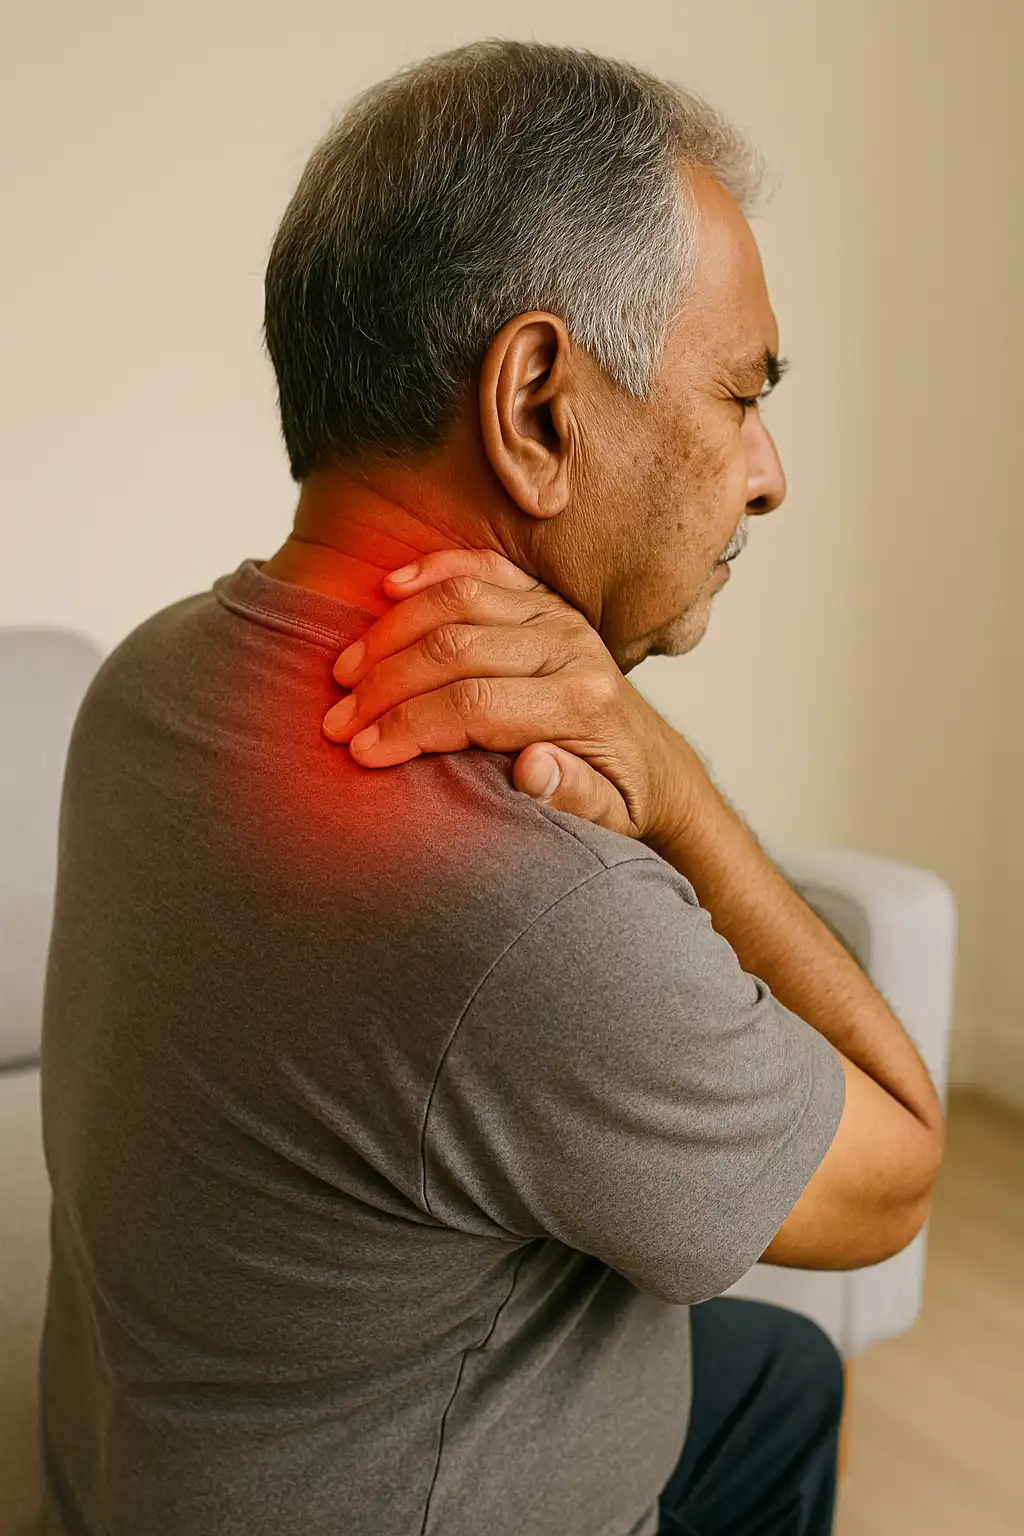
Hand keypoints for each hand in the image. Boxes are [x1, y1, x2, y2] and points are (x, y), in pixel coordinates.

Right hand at [322, 547, 693, 842]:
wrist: (656, 767)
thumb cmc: (620, 799)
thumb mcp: (608, 820)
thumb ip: (574, 798)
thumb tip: (532, 766)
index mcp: (582, 705)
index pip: (475, 704)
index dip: (409, 725)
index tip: (360, 751)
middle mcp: (571, 649)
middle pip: (456, 650)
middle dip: (385, 686)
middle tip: (336, 720)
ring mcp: (558, 617)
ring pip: (460, 601)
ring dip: (392, 632)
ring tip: (346, 671)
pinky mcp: (547, 601)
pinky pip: (484, 570)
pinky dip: (432, 571)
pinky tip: (388, 588)